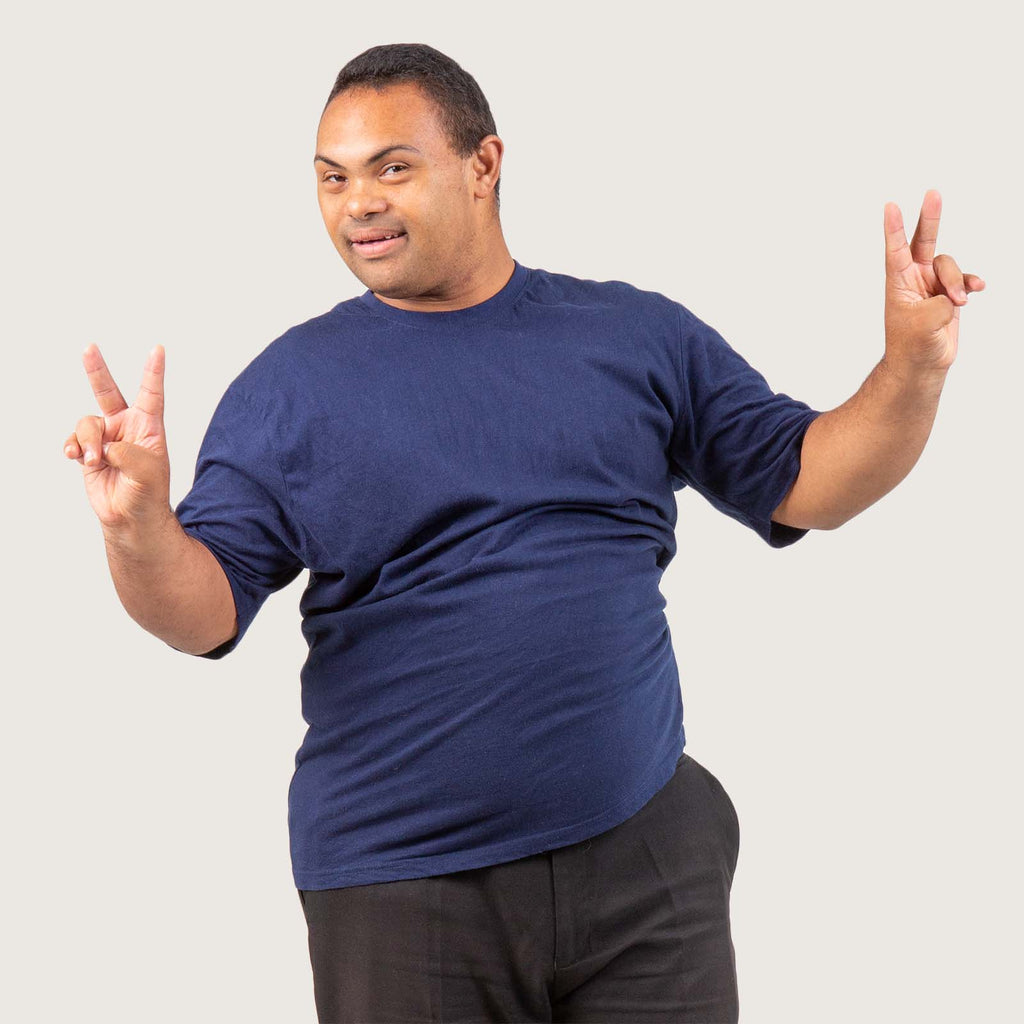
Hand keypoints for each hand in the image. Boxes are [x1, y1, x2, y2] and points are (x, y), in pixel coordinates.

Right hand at [63, 344, 172, 531]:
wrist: (131, 518)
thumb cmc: (148, 495)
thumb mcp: (146, 472)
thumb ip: (126, 453)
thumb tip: (102, 446)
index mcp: (149, 428)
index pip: (152, 394)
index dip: (153, 372)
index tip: (157, 349)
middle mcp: (127, 428)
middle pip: (109, 393)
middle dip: (97, 370)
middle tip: (89, 348)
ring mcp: (106, 439)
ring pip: (87, 424)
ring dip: (88, 442)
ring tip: (95, 461)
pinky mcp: (90, 452)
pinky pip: (74, 440)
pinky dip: (74, 447)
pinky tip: (77, 458)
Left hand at [883, 190, 984, 378]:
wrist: (922, 365)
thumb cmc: (912, 347)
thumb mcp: (923, 325)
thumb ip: (939, 304)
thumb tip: (954, 296)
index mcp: (898, 283)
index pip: (895, 250)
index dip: (894, 228)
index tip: (890, 206)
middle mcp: (915, 279)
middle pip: (923, 241)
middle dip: (930, 218)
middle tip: (933, 193)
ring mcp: (933, 285)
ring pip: (950, 265)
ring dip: (957, 282)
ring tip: (958, 303)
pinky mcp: (949, 294)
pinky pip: (965, 279)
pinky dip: (970, 283)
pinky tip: (976, 290)